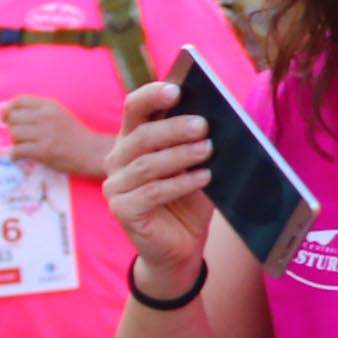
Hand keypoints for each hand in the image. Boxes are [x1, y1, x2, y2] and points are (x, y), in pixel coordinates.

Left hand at [2, 95, 112, 178]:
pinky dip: (14, 155)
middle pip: (13, 118)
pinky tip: (19, 156)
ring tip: (24, 146)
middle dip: (12, 127)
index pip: (19, 101)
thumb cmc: (74, 134)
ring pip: (14, 133)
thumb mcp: (59, 114)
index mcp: (49, 106)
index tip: (9, 118)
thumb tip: (5, 113)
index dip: (10, 109)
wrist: (91, 152)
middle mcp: (45, 117)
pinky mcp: (43, 151)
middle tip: (20, 136)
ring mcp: (44, 134)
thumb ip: (37, 111)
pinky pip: (17, 150)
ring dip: (15, 141)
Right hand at [102, 78, 215, 289]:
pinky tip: (204, 177)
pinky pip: (152, 193)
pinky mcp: (122, 210)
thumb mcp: (197, 167)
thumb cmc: (189, 202)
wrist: (181, 249)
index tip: (177, 88)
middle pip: (142, 135)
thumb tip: (222, 116)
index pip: (134, 108)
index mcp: (133, 140)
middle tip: (203, 125)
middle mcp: (118, 159)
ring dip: (180, 155)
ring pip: (147, 164)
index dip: (152, 95)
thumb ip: (199, 143)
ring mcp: (115, 186)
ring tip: (208, 150)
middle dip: (173, 128)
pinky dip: (180, 183)